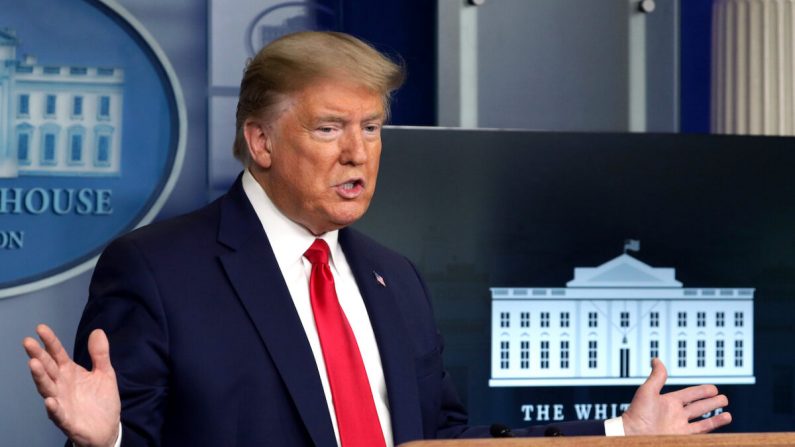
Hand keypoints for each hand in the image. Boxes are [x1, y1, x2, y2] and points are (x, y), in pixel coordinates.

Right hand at [23, 324, 120, 446]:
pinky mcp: (67, 420)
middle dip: (38, 356)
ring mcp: (62, 402)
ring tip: (33, 364)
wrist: (107, 428)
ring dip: (40, 377)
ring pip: (47, 388)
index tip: (40, 328)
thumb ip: (100, 354)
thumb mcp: (105, 373)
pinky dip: (53, 408)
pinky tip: (50, 400)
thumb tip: (98, 330)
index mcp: (70, 372)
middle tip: (27, 342)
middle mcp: (62, 385)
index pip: (57, 354)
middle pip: (48, 368)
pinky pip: (58, 414)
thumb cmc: (101, 399)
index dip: (50, 342)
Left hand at [621, 358, 731, 434]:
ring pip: (702, 420)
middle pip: (698, 407)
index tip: (713, 388)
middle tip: (723, 398)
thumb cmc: (637, 414)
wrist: (633, 435)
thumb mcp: (647, 391)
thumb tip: (656, 360)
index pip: (689, 394)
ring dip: (715, 417)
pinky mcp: (682, 437)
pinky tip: (721, 424)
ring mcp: (679, 427)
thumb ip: (657, 377)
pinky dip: (712, 428)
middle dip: (711, 403)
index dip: (701, 391)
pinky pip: (701, 432)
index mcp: (668, 402)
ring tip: (728, 414)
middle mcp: (675, 414)